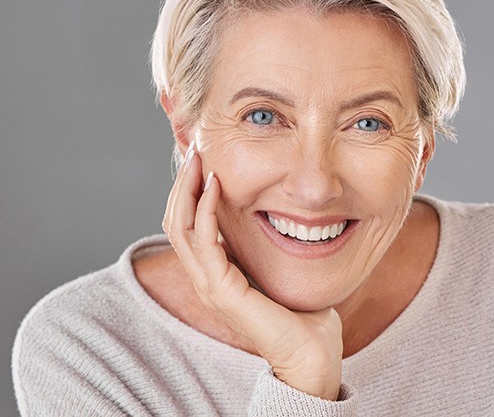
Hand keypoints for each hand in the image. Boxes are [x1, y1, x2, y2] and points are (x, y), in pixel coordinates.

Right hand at [162, 142, 343, 400]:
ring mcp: (210, 286)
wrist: (311, 352)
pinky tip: (216, 184)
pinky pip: (204, 241)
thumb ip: (266, 246)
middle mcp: (205, 279)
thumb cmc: (301, 313)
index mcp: (215, 274)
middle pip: (175, 222)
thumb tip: (276, 215)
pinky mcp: (222, 290)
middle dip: (182, 183)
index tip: (203, 161)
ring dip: (187, 189)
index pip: (187, 226)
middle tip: (194, 150)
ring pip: (180, 228)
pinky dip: (206, 209)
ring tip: (198, 159)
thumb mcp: (277, 269)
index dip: (189, 192)